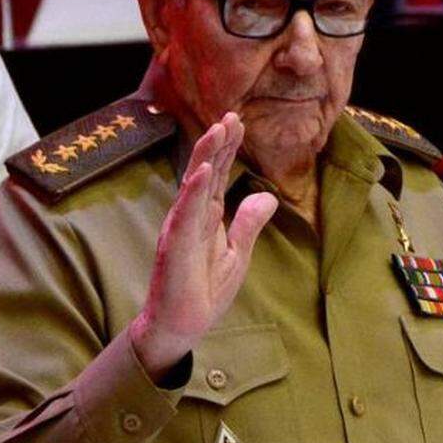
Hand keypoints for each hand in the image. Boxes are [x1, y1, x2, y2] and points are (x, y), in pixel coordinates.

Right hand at [130, 112, 276, 379]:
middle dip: (218, 142)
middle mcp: (192, 216)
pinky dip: (193, 190)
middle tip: (231, 115)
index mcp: (208, 217)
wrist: (181, 327)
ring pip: (194, 184)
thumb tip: (267, 197)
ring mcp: (182, 228)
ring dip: (206, 156)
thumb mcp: (237, 254)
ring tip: (218, 129)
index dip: (228, 148)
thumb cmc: (204, 292)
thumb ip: (249, 224)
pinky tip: (202, 170)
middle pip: (206, 171)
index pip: (219, 174)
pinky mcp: (175, 245)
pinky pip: (185, 213)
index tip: (238, 121)